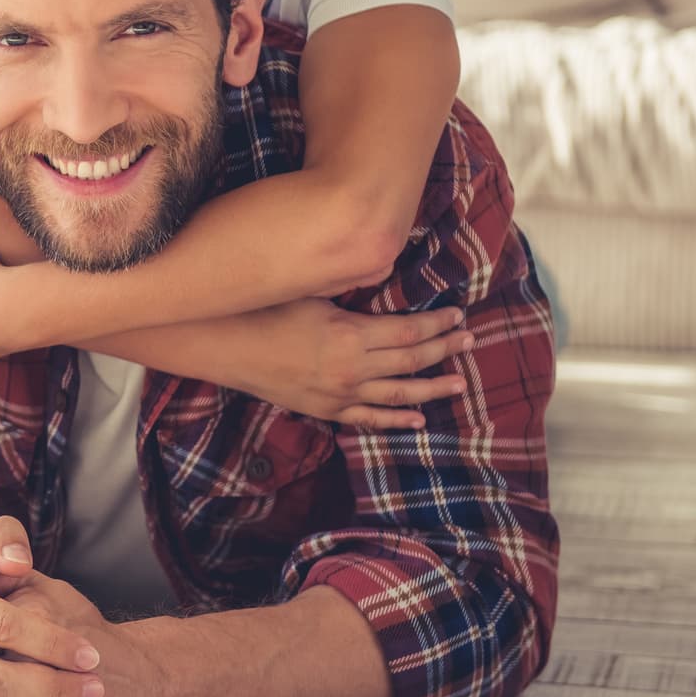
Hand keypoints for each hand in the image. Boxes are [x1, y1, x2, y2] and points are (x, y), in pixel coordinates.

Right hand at [236, 299, 472, 427]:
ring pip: (399, 395)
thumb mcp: (311, 293)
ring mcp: (340, 394)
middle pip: (411, 361)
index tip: (458, 315)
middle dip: (444, 350)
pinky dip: (396, 420)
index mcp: (350, 336)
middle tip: (469, 340)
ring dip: (432, 388)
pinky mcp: (325, 409)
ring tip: (458, 383)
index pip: (408, 332)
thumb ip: (348, 292)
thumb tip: (381, 276)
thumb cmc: (264, 311)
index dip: (437, 324)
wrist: (226, 346)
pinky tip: (418, 419)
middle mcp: (352, 369)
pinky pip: (369, 418)